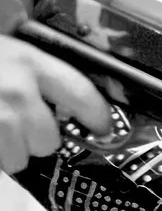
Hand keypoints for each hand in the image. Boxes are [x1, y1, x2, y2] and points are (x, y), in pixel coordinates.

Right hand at [0, 34, 112, 173]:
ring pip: (18, 159)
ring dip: (9, 152)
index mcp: (30, 63)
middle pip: (48, 140)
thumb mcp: (7, 51)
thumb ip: (36, 75)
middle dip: (36, 140)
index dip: (97, 117)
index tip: (103, 129)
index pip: (82, 94)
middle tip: (19, 127)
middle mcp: (16, 91)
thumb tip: (68, 110)